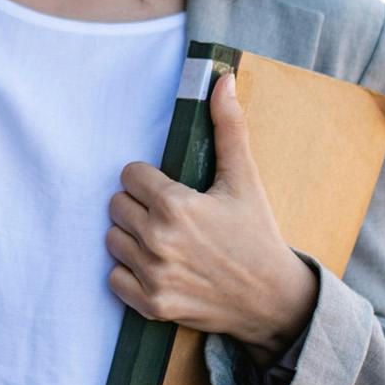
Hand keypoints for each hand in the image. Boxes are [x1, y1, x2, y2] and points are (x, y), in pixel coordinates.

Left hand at [105, 72, 318, 362]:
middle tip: (168, 214)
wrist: (273, 299)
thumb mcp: (245, 179)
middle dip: (138, 205)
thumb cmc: (257, 234)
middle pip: (116, 205)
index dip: (148, 179)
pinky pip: (114, 278)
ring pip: (112, 239)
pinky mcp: (151, 305)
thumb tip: (222, 80)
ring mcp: (153, 275)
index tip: (169, 188)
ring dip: (131, 237)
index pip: (128, 175)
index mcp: (176, 205)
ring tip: (163, 239)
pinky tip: (157, 266)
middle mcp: (158, 241)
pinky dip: (129, 272)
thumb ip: (229, 128)